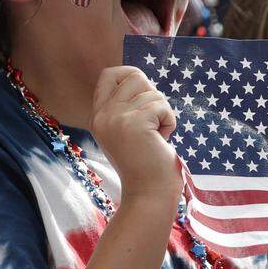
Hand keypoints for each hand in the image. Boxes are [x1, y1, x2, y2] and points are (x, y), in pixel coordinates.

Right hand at [90, 66, 181, 201]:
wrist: (149, 194)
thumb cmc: (146, 163)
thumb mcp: (126, 130)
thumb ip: (126, 106)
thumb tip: (140, 78)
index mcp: (98, 116)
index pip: (109, 74)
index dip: (130, 75)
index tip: (144, 94)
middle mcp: (102, 115)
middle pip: (135, 77)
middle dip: (153, 96)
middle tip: (153, 122)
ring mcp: (116, 118)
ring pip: (152, 92)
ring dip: (163, 113)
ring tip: (156, 137)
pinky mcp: (134, 123)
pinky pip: (162, 106)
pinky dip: (169, 122)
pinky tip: (161, 141)